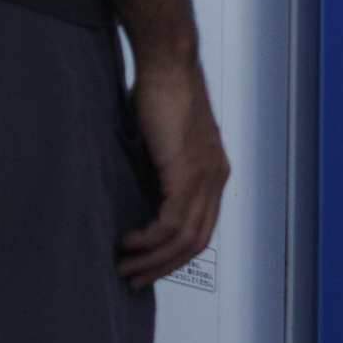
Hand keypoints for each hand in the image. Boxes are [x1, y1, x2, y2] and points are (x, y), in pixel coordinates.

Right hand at [118, 50, 229, 287]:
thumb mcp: (164, 140)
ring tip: (126, 267)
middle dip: (164, 266)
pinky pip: (170, 222)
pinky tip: (129, 241)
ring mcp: (204, 177)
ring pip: (184, 238)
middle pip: (196, 242)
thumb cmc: (161, 91)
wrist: (167, 63)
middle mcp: (216, 179)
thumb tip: (141, 191)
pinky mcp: (187, 173)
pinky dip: (150, 239)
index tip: (150, 264)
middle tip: (135, 278)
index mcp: (213, 172)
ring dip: (153, 259)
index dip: (175, 253)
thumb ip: (160, 168)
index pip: (201, 227)